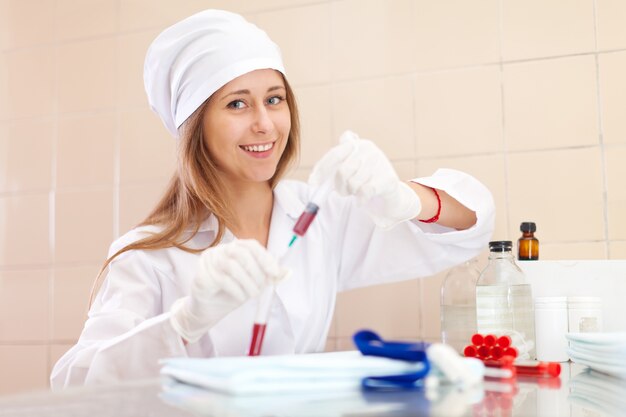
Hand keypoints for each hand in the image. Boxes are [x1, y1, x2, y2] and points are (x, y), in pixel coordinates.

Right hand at [170, 239, 289, 342]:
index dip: (265, 257)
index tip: (274, 272)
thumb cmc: (231, 293)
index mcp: (235, 248)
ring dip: (247, 283)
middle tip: (261, 288)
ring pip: (232, 266)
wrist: (209, 309)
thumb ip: (269, 277)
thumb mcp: (254, 284)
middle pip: (242, 254)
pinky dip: (236, 290)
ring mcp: (209, 261)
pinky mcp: (202, 274)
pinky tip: (240, 297)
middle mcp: (221, 250)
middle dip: (256, 272)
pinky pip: (222, 279)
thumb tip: (289, 272)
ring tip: (252, 295)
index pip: (251, 246)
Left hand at [309, 130, 421, 228]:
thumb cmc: (365, 179)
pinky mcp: (388, 178)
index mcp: (356, 144)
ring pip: (353, 184)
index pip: (334, 154)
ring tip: (356, 193)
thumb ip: (333, 169)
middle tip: (342, 193)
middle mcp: (369, 149)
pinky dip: (360, 200)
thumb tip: (312, 182)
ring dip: (351, 193)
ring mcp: (380, 162)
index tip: (312, 183)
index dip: (321, 169)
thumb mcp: (350, 169)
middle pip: (342, 171)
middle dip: (338, 186)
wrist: (391, 192)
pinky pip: (364, 192)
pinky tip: (361, 200)